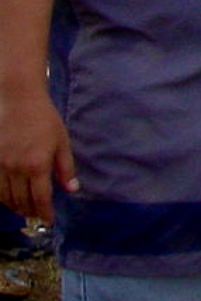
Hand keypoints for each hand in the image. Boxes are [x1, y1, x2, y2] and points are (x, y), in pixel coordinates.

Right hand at [0, 88, 78, 223]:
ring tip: (25, 209)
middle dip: (31, 212)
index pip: (40, 199)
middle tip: (38, 216)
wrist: (19, 101)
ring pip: (5, 198)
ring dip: (16, 207)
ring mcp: (0, 166)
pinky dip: (2, 197)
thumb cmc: (44, 120)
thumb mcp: (62, 142)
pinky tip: (9, 197)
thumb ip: (66, 168)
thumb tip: (72, 189)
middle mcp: (16, 169)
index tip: (49, 220)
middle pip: (21, 202)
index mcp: (37, 165)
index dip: (45, 213)